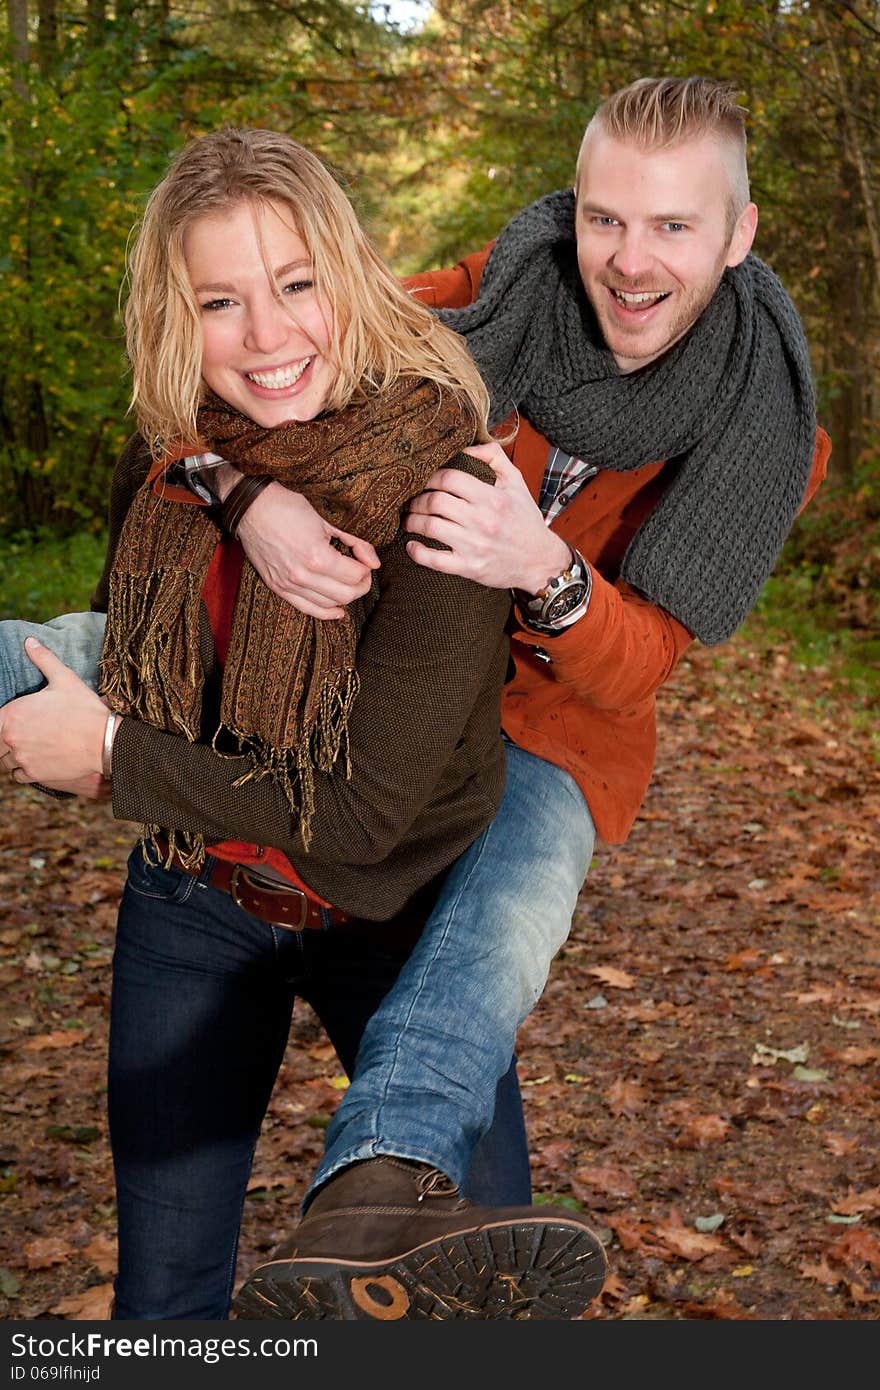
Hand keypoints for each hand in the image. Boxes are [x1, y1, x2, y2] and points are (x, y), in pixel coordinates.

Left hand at [0, 639, 110, 798]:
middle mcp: (11, 738)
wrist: (103, 740)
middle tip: (24, 734)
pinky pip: (18, 775)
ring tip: (31, 746)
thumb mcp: (64, 679)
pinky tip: (37, 760)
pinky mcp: (34, 774)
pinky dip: (24, 770)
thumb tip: (30, 641)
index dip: (3, 722)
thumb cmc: (84, 709)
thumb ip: (43, 659)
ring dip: (14, 755)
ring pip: (5, 761)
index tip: (13, 722)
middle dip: (6, 740)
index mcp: (12, 714)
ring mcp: (22, 758)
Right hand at [237, 481, 379, 618]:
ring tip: (348, 584)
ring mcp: (288, 584)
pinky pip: (306, 609)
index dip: (366, 570)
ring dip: (344, 597)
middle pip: (346, 595)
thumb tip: (374, 562)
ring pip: (329, 605)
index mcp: (317, 557)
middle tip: (361, 573)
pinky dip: (326, 613)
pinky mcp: (277, 587)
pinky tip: (338, 611)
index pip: (355, 576)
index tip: (365, 562)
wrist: (252, 507)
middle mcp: (303, 575)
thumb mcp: (327, 520)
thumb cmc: (288, 507)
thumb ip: (355, 542)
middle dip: (360, 585)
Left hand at [403, 442, 570, 593]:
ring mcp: (474, 545)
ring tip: (409, 519)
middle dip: (417, 499)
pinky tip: (411, 546)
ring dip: (412, 521)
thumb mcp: (516, 482)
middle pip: (435, 501)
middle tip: (412, 500)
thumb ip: (494, 457)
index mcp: (492, 497)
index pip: (450, 478)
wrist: (540, 560)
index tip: (425, 481)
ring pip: (430, 527)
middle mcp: (482, 520)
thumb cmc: (525, 519)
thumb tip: (466, 447)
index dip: (431, 477)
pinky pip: (434, 560)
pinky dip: (417, 552)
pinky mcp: (469, 567)